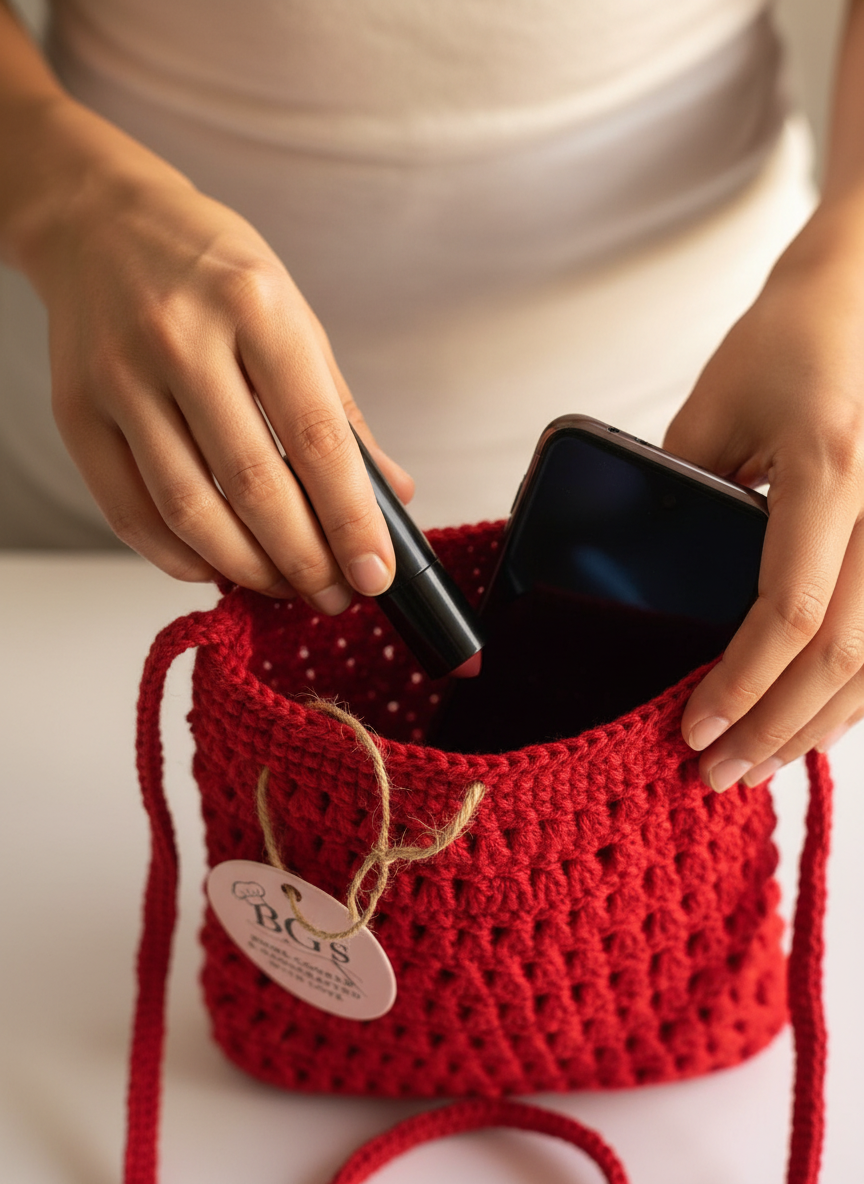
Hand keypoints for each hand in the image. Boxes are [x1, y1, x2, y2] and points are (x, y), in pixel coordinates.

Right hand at [21, 101, 412, 609]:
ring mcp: (120, 377)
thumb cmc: (211, 270)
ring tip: (285, 585)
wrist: (101, 222)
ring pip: (190, 510)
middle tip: (332, 592)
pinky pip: (129, 513)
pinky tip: (216, 567)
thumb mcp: (294, 317)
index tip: (375, 574)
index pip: (317, 439)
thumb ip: (341, 412)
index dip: (351, 520)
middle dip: (304, 559)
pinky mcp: (75, 412)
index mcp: (255, 307)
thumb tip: (393, 496)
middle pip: (253, 487)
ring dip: (247, 569)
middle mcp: (182, 339)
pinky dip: (178, 558)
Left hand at [664, 204, 863, 789]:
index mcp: (832, 467)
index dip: (741, 683)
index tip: (691, 725)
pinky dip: (858, 691)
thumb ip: (678, 490)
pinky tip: (818, 719)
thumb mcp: (713, 405)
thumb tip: (643, 573)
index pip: (790, 608)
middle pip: (845, 656)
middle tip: (716, 771)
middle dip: (776, 728)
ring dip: (819, 724)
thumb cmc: (791, 338)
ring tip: (759, 761)